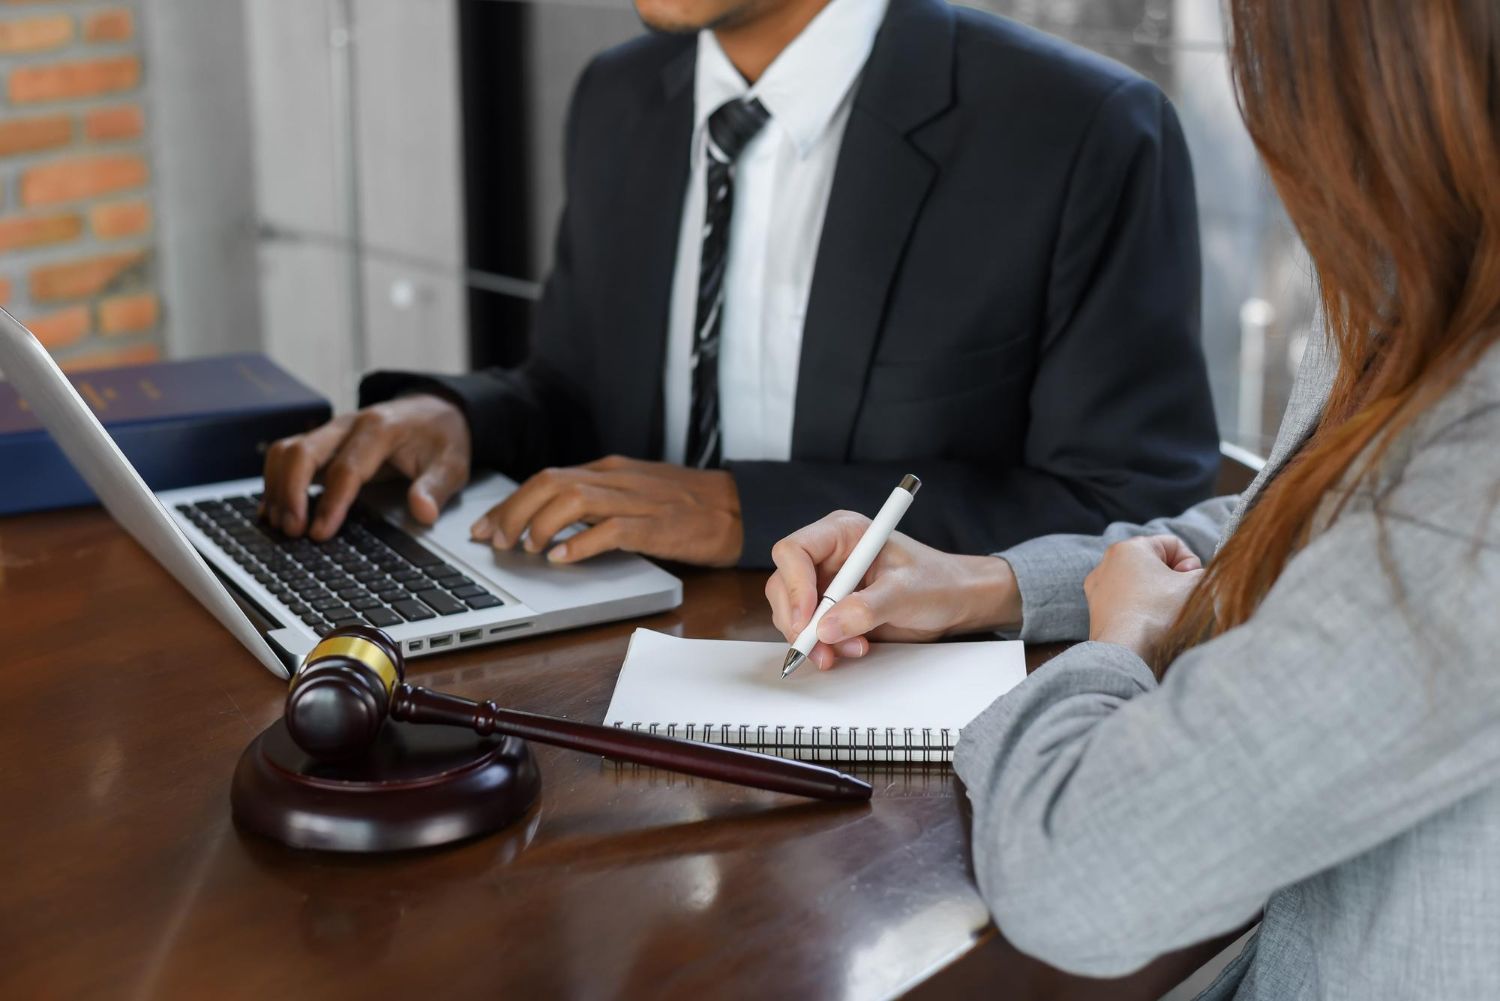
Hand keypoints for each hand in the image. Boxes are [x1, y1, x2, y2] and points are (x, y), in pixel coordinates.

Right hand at [262, 394, 470, 539]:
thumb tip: (423, 512)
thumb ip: (436, 487)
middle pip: (303, 452)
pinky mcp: (323, 442)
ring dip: (277, 488)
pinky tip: (274, 510)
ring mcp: (331, 432)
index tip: (320, 533)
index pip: (346, 468)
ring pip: (286, 451)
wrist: (435, 410)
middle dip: (290, 493)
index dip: (330, 503)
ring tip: (281, 525)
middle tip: (292, 531)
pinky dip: (275, 482)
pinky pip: (287, 457)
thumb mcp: (452, 463)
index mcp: (381, 429)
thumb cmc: (440, 438)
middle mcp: (348, 425)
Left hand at [469, 456, 743, 566]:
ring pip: (571, 499)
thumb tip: (550, 519)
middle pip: (549, 483)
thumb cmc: (687, 506)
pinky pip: (609, 529)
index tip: (485, 527)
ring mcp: (636, 500)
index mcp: (609, 470)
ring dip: (539, 525)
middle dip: (513, 512)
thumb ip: (596, 501)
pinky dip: (579, 543)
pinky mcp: (656, 525)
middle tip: (496, 542)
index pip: (546, 477)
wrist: (739, 507)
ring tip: (526, 549)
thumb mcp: (634, 493)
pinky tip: (561, 558)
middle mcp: (616, 479)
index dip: (509, 502)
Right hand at [765, 511, 1022, 669]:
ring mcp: (827, 583)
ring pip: (792, 611)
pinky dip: (823, 645)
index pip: (794, 551)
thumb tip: (827, 626)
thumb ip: (867, 608)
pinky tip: (851, 648)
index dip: (794, 585)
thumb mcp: (907, 592)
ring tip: (852, 648)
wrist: (956, 602)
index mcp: (843, 533)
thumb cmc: (938, 582)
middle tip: (819, 646)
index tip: (808, 618)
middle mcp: (828, 555)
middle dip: (799, 620)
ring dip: (813, 637)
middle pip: (785, 584)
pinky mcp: (831, 609)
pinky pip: (809, 629)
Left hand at [1084, 535, 1204, 664]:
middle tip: (1179, 599)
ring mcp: (1097, 587)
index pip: (1173, 544)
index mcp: (1129, 547)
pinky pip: (1125, 602)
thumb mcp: (1195, 585)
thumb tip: (1198, 578)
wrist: (1127, 650)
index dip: (1190, 563)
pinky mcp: (1095, 609)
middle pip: (1154, 564)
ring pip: (1139, 584)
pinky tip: (1148, 625)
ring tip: (1164, 615)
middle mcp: (1106, 562)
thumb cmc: (1159, 612)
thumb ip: (1204, 573)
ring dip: (1157, 595)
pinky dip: (1140, 609)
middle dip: (1172, 580)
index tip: (1189, 583)